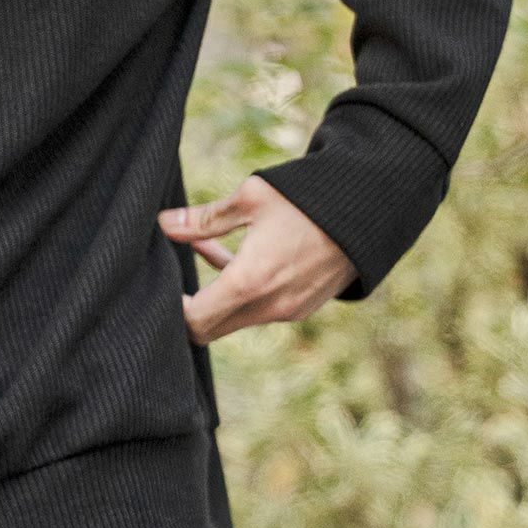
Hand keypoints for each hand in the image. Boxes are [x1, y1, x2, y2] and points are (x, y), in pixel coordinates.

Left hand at [157, 173, 358, 342]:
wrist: (370, 209)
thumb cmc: (306, 198)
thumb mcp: (250, 199)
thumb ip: (203, 219)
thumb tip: (163, 223)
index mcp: (250, 282)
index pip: (194, 320)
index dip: (169, 308)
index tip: (158, 284)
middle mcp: (269, 306)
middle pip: (209, 329)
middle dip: (186, 309)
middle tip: (169, 278)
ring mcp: (288, 310)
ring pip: (233, 318)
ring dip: (213, 294)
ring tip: (198, 248)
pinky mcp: (301, 305)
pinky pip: (257, 309)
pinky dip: (238, 291)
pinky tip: (226, 253)